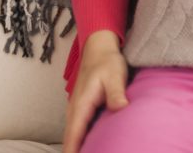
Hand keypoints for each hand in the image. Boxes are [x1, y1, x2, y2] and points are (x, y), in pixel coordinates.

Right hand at [63, 30, 128, 152]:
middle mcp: (75, 110)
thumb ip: (116, 93)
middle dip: (74, 151)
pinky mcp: (83, 108)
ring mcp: (77, 110)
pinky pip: (79, 128)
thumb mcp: (114, 75)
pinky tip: (91, 145)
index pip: (73, 135)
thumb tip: (121, 108)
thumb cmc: (107, 61)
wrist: (99, 48)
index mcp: (81, 105)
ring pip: (74, 134)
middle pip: (71, 139)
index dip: (73, 151)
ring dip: (78, 146)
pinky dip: (81, 138)